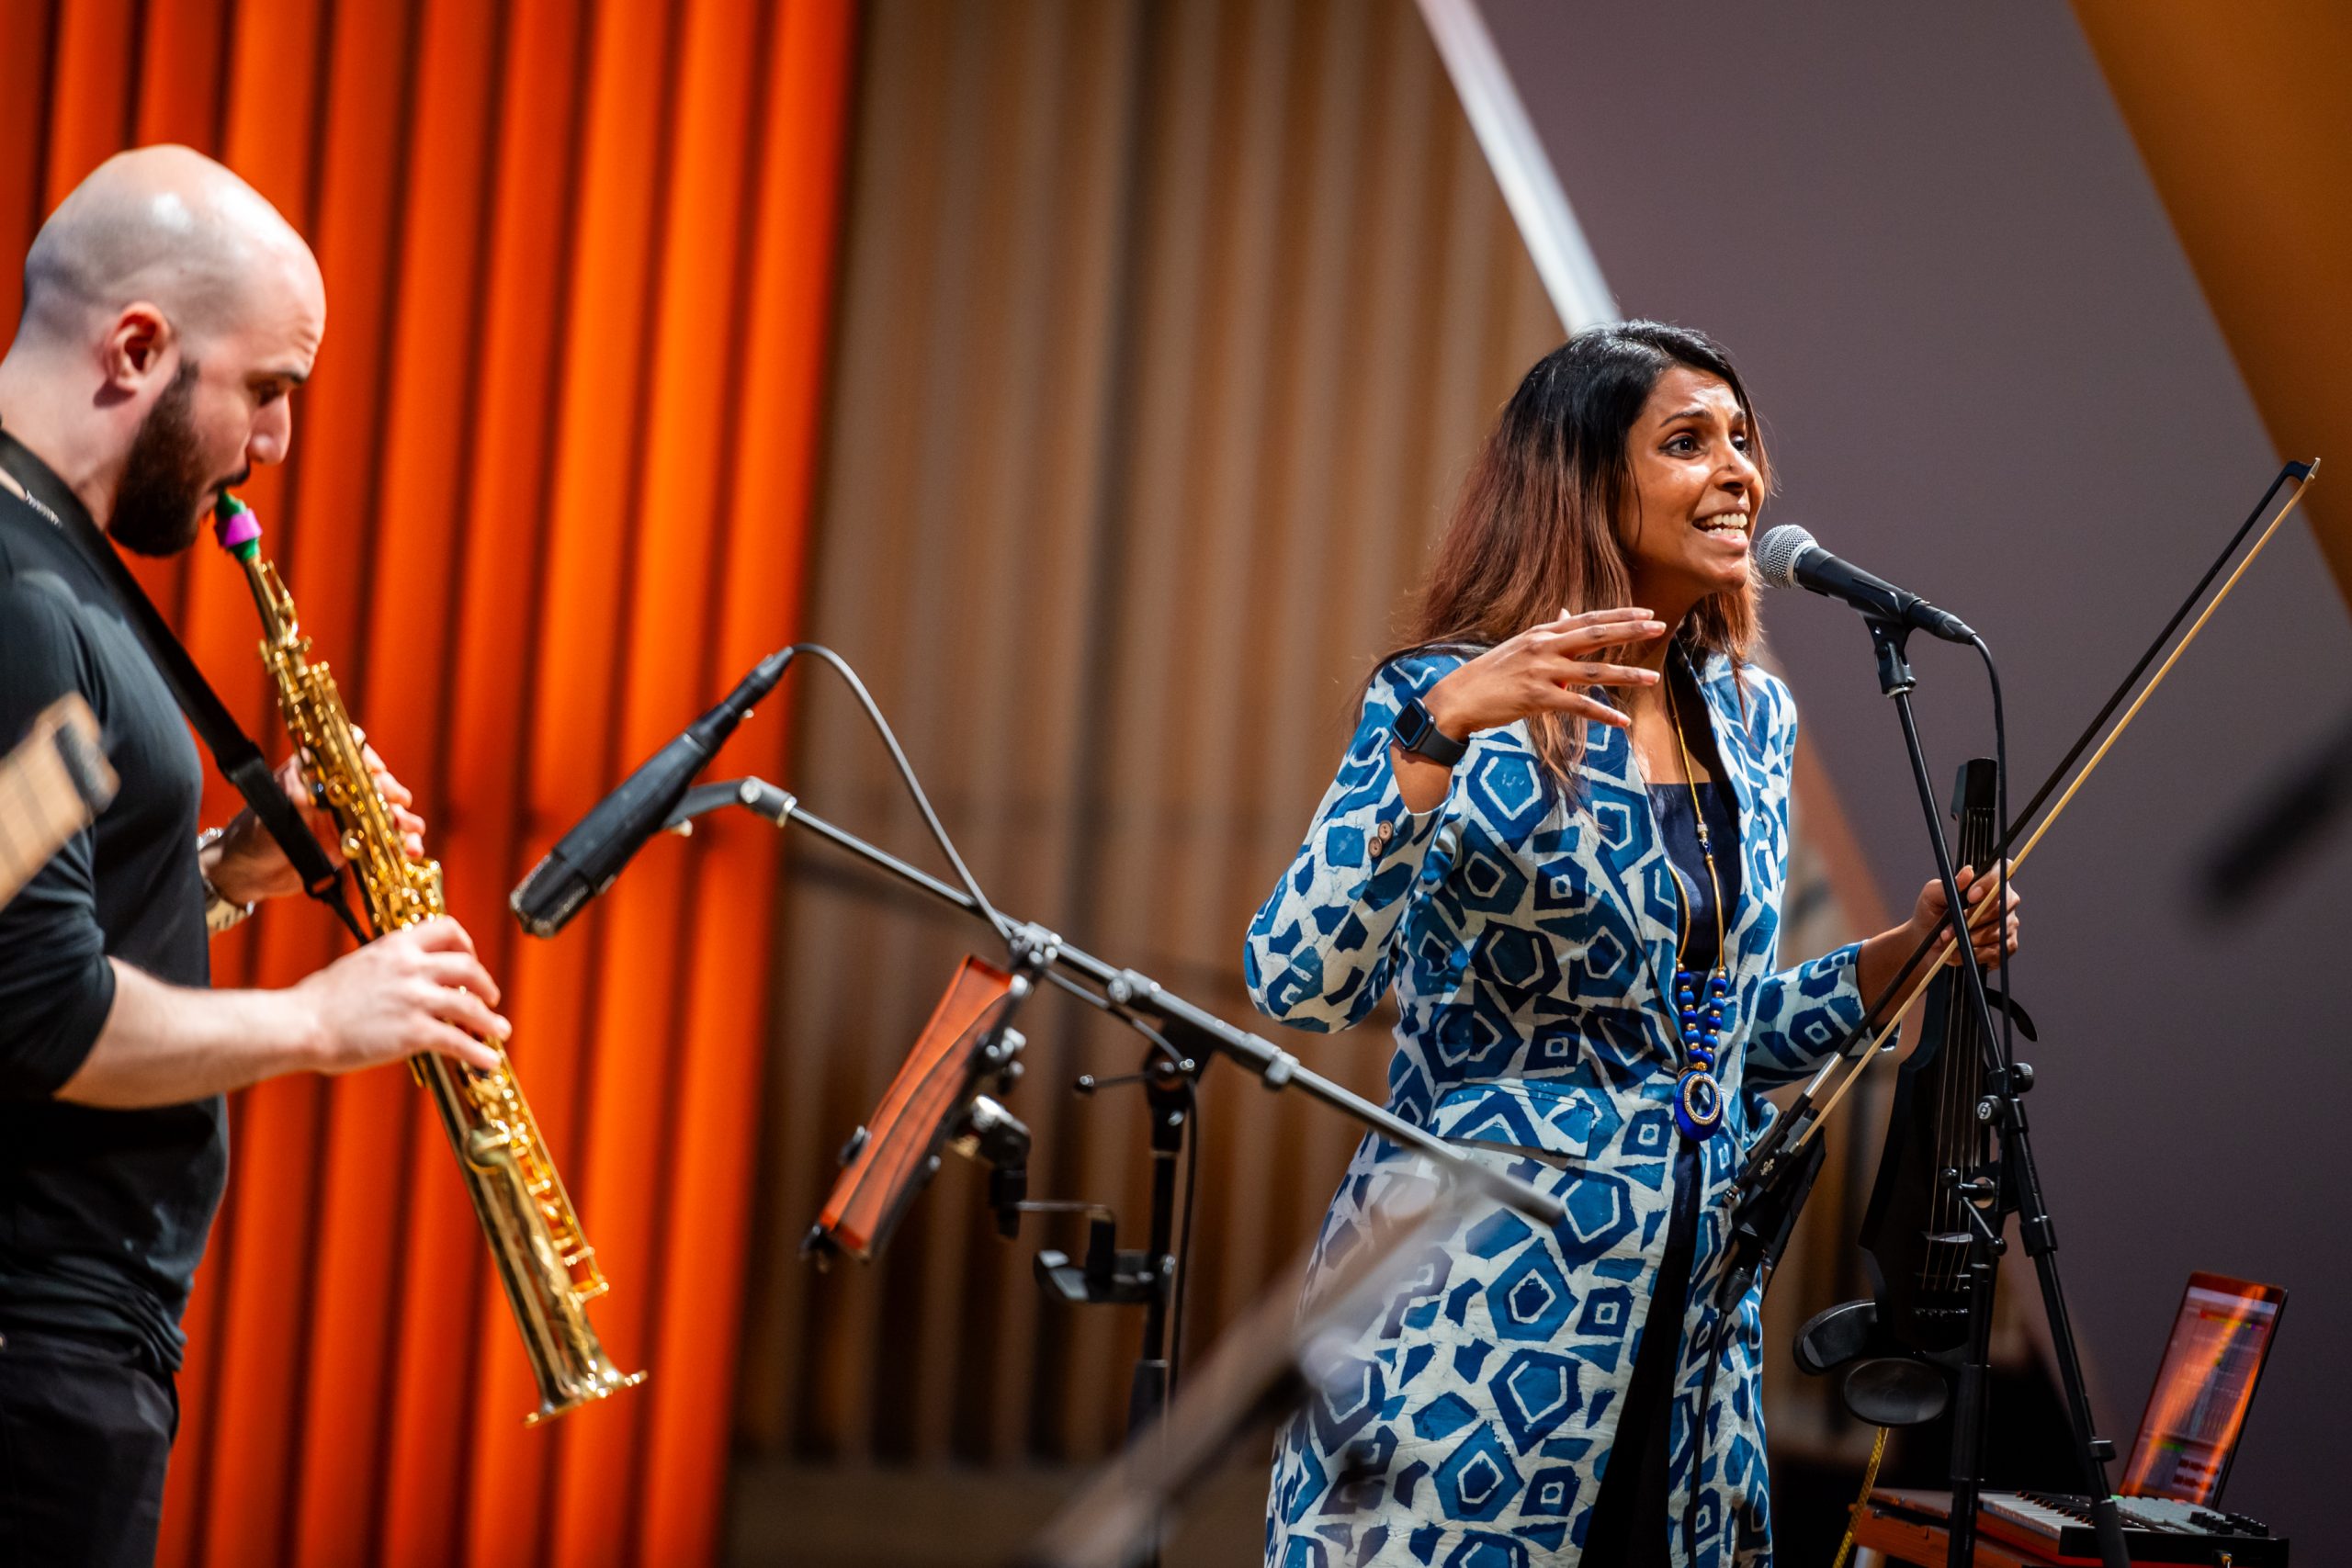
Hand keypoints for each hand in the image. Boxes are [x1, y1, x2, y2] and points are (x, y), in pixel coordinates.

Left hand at [205, 735, 426, 903]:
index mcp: (313, 774)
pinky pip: (381, 843)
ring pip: (383, 814)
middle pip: (373, 784)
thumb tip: (327, 786)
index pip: (347, 753)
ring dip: (402, 822)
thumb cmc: (253, 833)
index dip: (367, 759)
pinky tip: (410, 852)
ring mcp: (343, 819)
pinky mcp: (350, 845)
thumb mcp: (278, 810)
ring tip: (412, 833)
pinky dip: (398, 846)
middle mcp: (332, 792)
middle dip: (392, 794)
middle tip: (401, 806)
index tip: (378, 773)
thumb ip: (303, 796)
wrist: (245, 874)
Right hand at [292, 916, 507, 1074]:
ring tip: (500, 1031)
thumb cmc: (320, 1001)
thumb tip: (407, 977)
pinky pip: (458, 1041)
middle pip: (468, 967)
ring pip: (470, 1006)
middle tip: (491, 997)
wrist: (301, 1024)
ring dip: (491, 1020)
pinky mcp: (413, 1031)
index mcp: (396, 945)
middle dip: (486, 984)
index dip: (466, 945)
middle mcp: (411, 966)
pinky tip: (488, 1060)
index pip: (447, 929)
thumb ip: (390, 966)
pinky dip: (478, 1052)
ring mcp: (415, 998)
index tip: (470, 958)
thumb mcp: (360, 964)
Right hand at [1421, 607, 1669, 739]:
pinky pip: (1577, 706)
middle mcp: (1544, 647)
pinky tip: (1622, 722)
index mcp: (1542, 633)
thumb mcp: (1520, 646)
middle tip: (1659, 625)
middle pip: (1595, 635)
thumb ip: (1549, 633)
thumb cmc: (1491, 674)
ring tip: (1653, 678)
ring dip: (1626, 675)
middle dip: (1630, 631)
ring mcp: (1540, 672)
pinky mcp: (1536, 698)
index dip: (1619, 615)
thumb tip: (1569, 613)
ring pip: (1593, 672)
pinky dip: (1602, 715)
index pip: (1588, 619)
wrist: (1459, 697)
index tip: (1647, 612)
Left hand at [1902, 862, 2020, 970]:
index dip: (1991, 883)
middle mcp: (2004, 901)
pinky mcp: (2007, 946)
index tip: (1970, 896)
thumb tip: (1968, 872)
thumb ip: (1949, 884)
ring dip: (1967, 939)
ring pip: (1996, 931)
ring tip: (1946, 941)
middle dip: (1971, 920)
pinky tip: (1957, 952)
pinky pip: (1996, 951)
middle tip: (1947, 929)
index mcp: (1988, 882)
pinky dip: (1973, 953)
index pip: (2002, 871)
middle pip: (2000, 906)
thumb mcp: (1931, 896)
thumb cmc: (1931, 913)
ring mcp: (2008, 924)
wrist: (1926, 943)